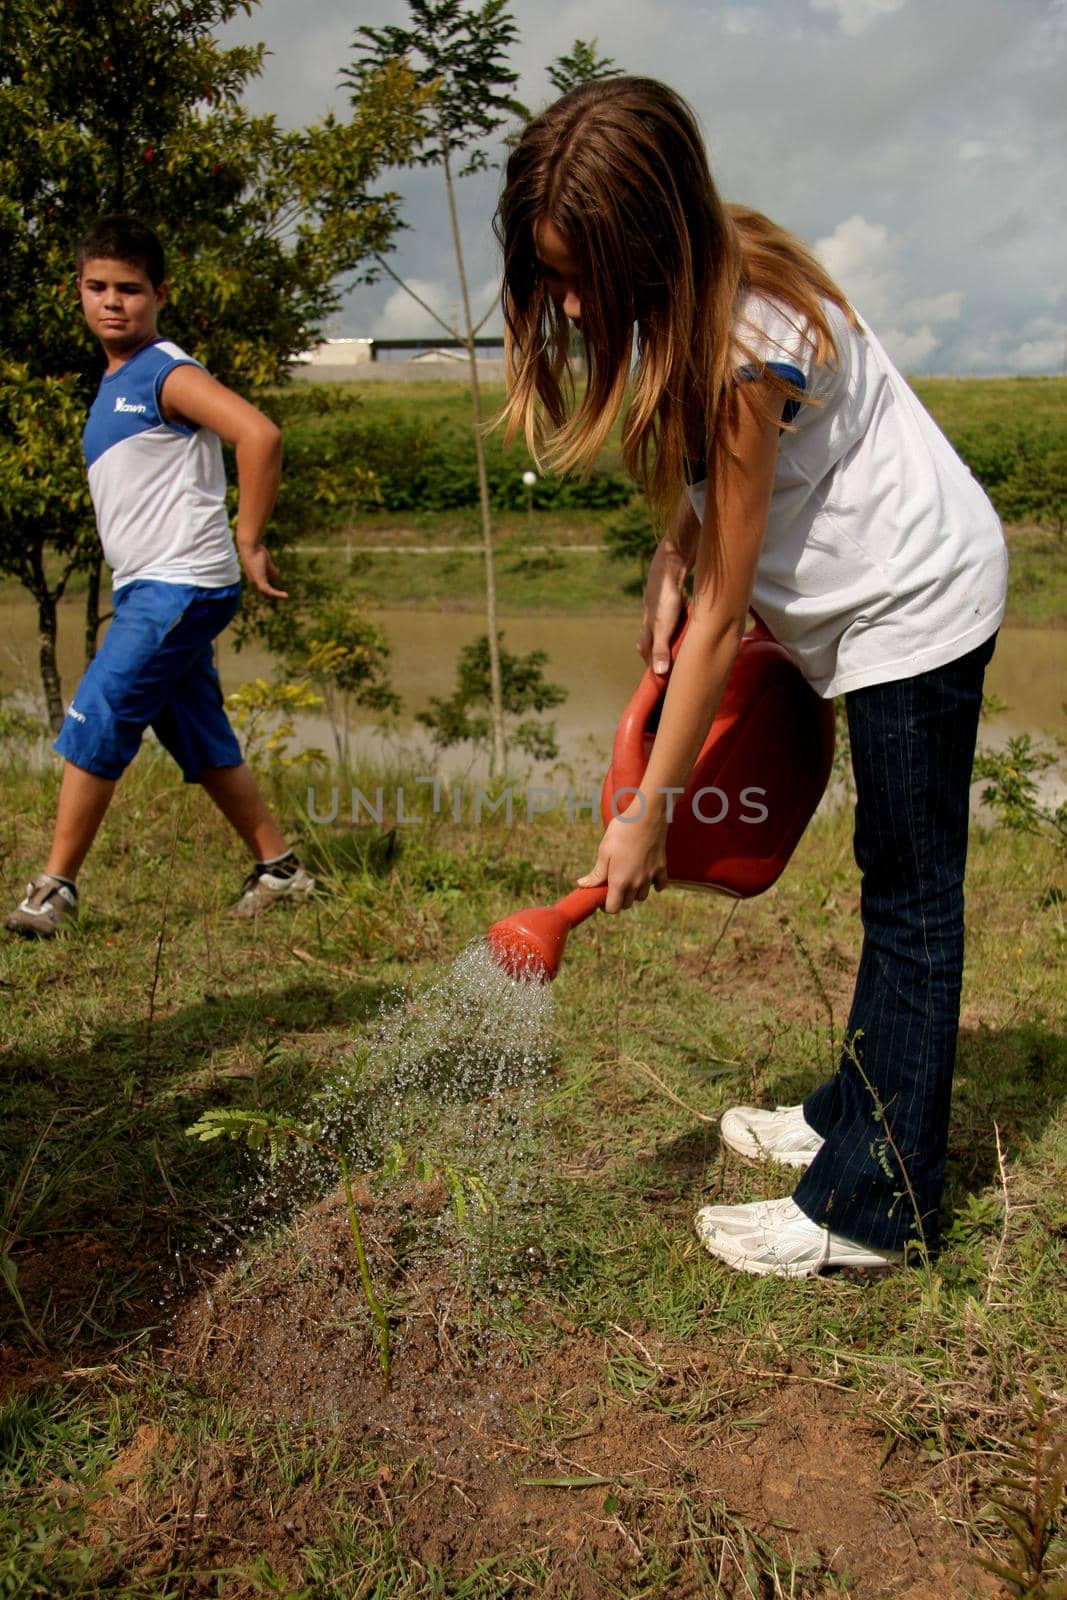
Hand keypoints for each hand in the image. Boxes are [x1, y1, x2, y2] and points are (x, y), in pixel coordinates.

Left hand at [239, 542, 287, 598]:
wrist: (250, 548)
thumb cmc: (256, 551)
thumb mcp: (266, 562)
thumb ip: (271, 569)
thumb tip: (277, 577)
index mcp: (252, 575)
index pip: (263, 583)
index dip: (271, 584)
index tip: (278, 580)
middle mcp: (253, 581)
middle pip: (265, 589)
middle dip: (273, 592)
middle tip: (284, 595)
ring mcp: (256, 582)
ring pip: (268, 591)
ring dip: (277, 594)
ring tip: (286, 596)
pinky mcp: (260, 583)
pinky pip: (270, 591)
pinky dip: (278, 594)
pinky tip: (286, 595)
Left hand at [577, 799, 668, 913]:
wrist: (646, 816)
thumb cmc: (621, 831)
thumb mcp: (604, 851)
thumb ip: (596, 873)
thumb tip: (583, 885)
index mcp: (620, 881)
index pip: (613, 908)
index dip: (605, 906)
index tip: (601, 896)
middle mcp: (637, 883)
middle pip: (627, 904)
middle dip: (618, 898)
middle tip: (612, 884)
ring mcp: (651, 877)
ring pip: (642, 896)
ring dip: (634, 892)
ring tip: (628, 877)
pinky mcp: (662, 868)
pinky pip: (659, 885)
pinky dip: (653, 885)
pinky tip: (646, 876)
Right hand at [638, 536, 689, 674]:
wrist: (670, 568)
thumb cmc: (665, 599)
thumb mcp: (663, 627)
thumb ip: (661, 649)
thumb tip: (659, 673)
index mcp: (647, 632)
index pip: (647, 655)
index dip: (654, 668)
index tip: (663, 680)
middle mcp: (651, 623)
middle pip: (655, 644)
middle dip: (662, 655)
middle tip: (674, 667)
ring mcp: (661, 612)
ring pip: (666, 631)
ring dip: (672, 640)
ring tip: (683, 650)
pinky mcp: (671, 603)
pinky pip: (676, 619)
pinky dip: (681, 625)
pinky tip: (690, 625)